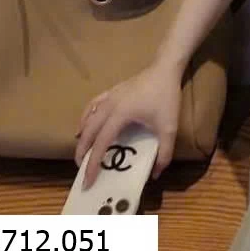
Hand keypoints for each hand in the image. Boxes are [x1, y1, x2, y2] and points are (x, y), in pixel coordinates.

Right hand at [74, 62, 183, 188]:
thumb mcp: (169, 128)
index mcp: (120, 115)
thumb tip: (156, 175)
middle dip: (82, 152)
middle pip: (88, 131)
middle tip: (80, 169)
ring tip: (82, 151)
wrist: (165, 69)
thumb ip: (164, 153)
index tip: (87, 181)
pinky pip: (93, 105)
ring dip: (83, 136)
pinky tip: (85, 126)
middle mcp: (109, 106)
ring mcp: (109, 96)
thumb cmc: (166, 97)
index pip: (101, 144)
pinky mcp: (112, 91)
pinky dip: (85, 117)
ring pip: (88, 117)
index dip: (92, 164)